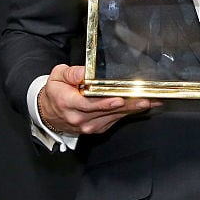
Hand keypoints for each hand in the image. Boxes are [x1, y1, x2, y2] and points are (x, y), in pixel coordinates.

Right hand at [38, 64, 160, 135]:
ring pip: (114, 116)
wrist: (49, 112)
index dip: (105, 102)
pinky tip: (140, 106)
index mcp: (68, 103)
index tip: (119, 99)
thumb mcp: (58, 76)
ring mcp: (88, 125)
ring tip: (149, 100)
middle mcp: (79, 117)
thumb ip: (72, 73)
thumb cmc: (56, 92)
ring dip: (132, 109)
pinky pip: (115, 120)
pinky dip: (128, 113)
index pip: (89, 104)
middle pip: (106, 111)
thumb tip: (86, 72)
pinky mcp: (97, 128)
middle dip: (127, 104)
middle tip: (144, 98)